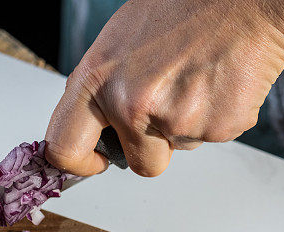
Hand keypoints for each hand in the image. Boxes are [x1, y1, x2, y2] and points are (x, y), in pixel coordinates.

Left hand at [44, 0, 283, 176]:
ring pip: (178, 147)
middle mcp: (129, 105)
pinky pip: (211, 137)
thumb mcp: (120, 42)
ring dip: (187, 124)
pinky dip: (216, 115)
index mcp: (96, 79)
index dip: (79, 162)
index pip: (64, 147)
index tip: (96, 161)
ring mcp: (174, 120)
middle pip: (137, 164)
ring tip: (196, 77)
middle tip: (162, 123)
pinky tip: (219, 79)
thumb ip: (105, 88)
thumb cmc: (185, 6)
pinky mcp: (216, 127)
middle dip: (148, 154)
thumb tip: (97, 126)